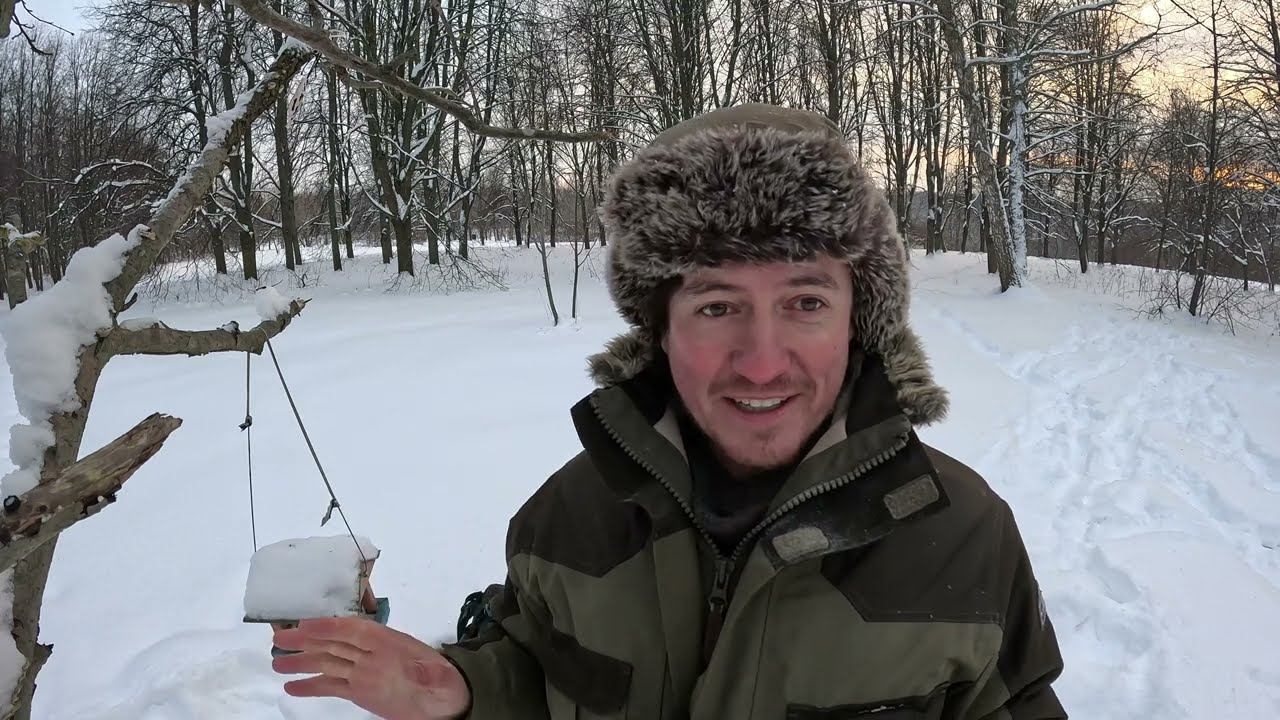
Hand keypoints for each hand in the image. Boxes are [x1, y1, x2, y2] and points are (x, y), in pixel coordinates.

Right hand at [272, 616, 470, 719]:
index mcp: (388, 644)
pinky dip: (312, 686)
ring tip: (276, 663)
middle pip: (334, 643)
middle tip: (277, 638)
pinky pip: (332, 685)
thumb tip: (422, 668)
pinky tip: (291, 686)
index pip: (354, 630)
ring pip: (328, 662)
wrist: (447, 700)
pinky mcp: (360, 690)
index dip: (330, 626)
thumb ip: (427, 672)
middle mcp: (370, 654)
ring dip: (303, 661)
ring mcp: (363, 671)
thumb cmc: (444, 683)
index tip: (305, 623)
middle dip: (307, 640)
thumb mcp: (439, 676)